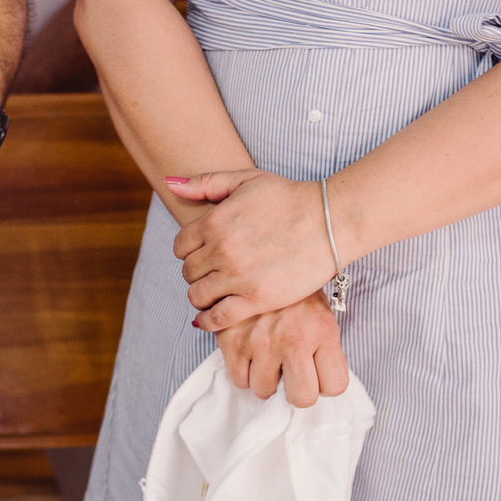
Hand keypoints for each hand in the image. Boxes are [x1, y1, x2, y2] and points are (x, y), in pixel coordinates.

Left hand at [168, 169, 344, 330]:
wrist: (331, 221)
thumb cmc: (290, 198)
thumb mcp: (246, 179)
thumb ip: (205, 182)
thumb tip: (169, 183)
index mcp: (214, 222)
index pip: (180, 247)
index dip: (189, 251)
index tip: (203, 254)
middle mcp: (221, 250)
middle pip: (188, 272)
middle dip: (198, 273)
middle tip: (213, 273)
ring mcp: (237, 276)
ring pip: (197, 296)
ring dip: (202, 296)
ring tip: (216, 292)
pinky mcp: (256, 299)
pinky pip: (217, 318)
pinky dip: (209, 320)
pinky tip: (211, 316)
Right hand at [213, 291, 348, 407]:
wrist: (265, 256)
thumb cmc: (295, 294)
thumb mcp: (322, 317)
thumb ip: (323, 351)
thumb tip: (316, 389)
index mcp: (323, 332)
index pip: (335, 386)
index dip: (326, 382)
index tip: (318, 372)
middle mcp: (293, 339)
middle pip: (301, 398)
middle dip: (296, 389)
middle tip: (291, 372)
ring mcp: (260, 341)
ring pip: (264, 391)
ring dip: (265, 379)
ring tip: (267, 358)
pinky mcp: (231, 339)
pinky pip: (238, 379)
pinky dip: (243, 372)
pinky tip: (249, 353)